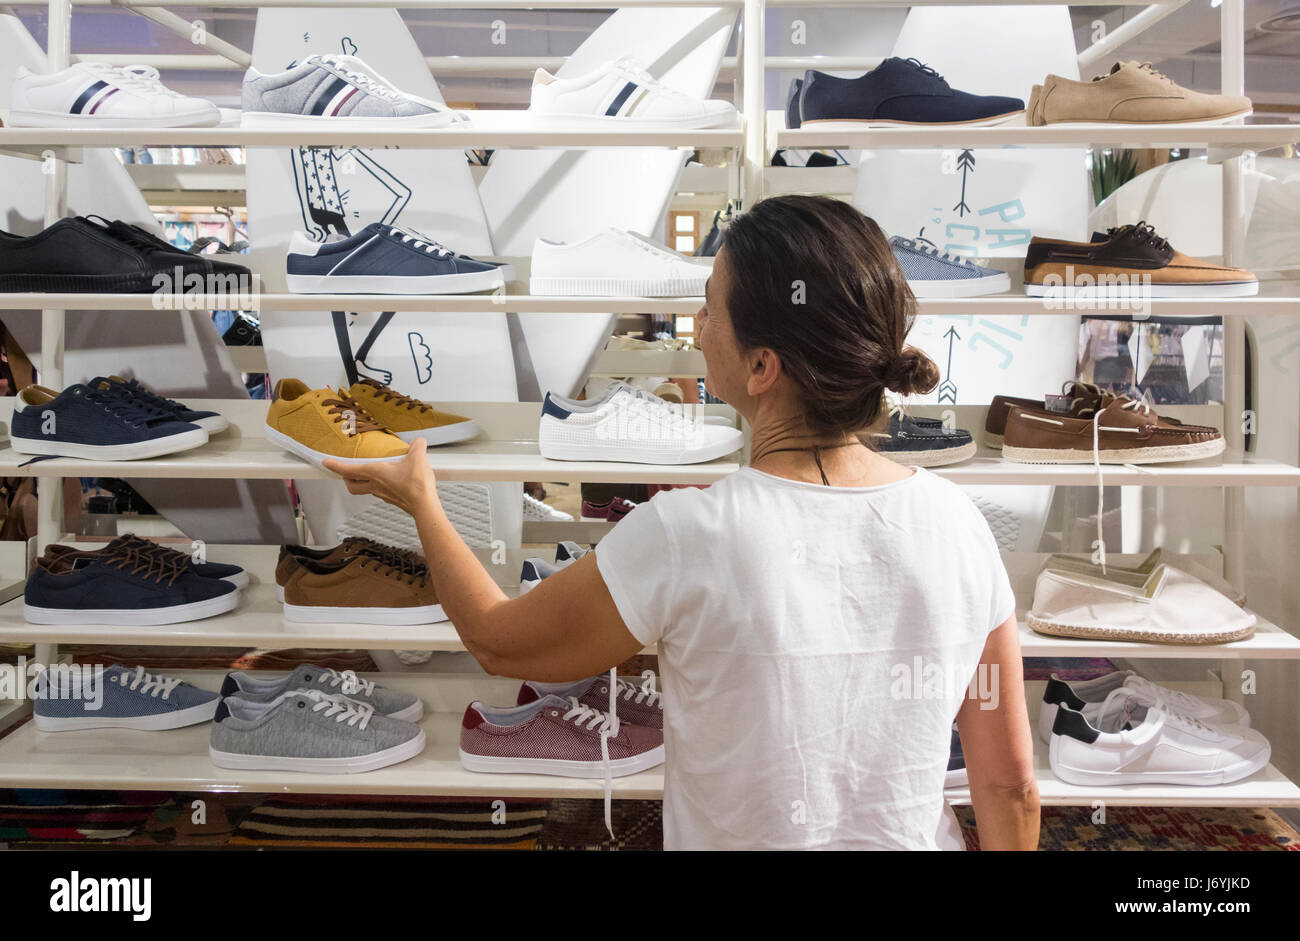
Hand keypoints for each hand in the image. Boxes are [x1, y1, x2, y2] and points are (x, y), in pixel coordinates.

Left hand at [323, 438, 437, 516]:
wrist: (424, 506)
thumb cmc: (416, 485)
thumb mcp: (417, 458)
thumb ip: (417, 447)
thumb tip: (419, 441)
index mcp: (375, 473)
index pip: (348, 470)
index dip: (335, 466)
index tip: (326, 463)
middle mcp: (374, 485)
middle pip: (351, 485)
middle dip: (345, 478)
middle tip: (345, 472)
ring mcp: (382, 494)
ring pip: (364, 489)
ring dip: (361, 482)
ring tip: (366, 474)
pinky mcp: (392, 499)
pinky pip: (378, 492)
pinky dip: (377, 486)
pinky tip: (388, 481)